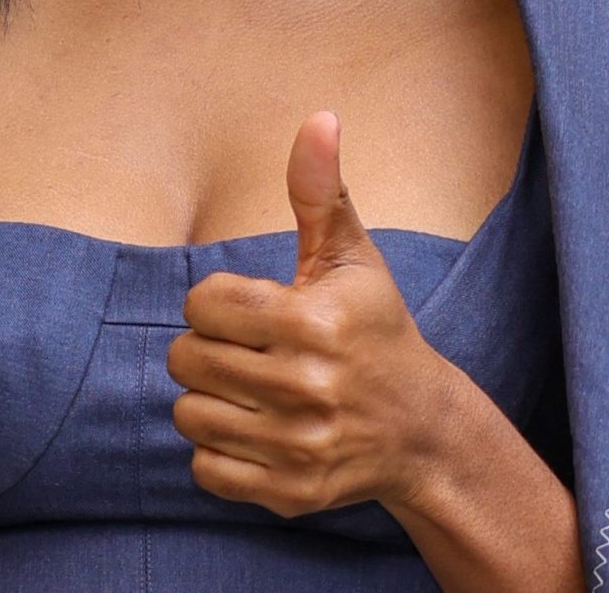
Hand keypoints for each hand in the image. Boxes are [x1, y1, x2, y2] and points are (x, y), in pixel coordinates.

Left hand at [166, 110, 472, 517]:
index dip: (219, 301)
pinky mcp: (291, 491)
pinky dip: (218, 450)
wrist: (421, 427)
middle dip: (208, 348)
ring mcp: (299, 445)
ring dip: (208, 398)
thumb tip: (319, 118)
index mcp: (313, 321)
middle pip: (187, 358)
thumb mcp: (353, 257)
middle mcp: (306, 387)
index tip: (254, 309)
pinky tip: (254, 429)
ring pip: (189, 413)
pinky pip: (205, 468)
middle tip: (247, 350)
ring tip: (248, 388)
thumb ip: (321, 190)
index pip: (203, 303)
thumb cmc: (374, 328)